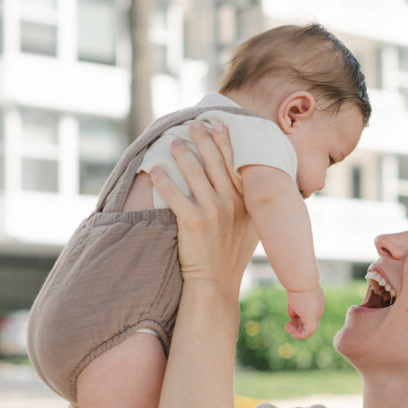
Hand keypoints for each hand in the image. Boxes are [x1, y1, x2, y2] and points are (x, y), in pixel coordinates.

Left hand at [150, 122, 256, 297]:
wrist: (216, 283)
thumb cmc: (231, 256)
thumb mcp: (250, 229)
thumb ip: (250, 207)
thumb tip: (251, 186)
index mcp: (246, 203)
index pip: (235, 165)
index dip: (227, 142)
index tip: (219, 125)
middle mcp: (232, 204)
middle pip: (215, 162)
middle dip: (203, 139)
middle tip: (194, 125)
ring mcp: (213, 212)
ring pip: (194, 173)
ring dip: (182, 153)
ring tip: (173, 143)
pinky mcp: (193, 222)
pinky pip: (174, 194)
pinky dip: (164, 179)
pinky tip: (156, 169)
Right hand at [285, 287, 325, 338]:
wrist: (301, 280)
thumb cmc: (296, 285)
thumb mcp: (295, 297)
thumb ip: (295, 307)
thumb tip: (292, 316)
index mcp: (316, 301)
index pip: (309, 314)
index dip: (299, 318)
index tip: (290, 320)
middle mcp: (319, 308)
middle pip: (310, 322)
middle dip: (298, 326)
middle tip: (287, 328)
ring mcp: (317, 313)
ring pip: (309, 328)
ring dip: (298, 331)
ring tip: (288, 330)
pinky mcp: (312, 317)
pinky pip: (309, 331)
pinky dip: (302, 335)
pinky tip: (294, 335)